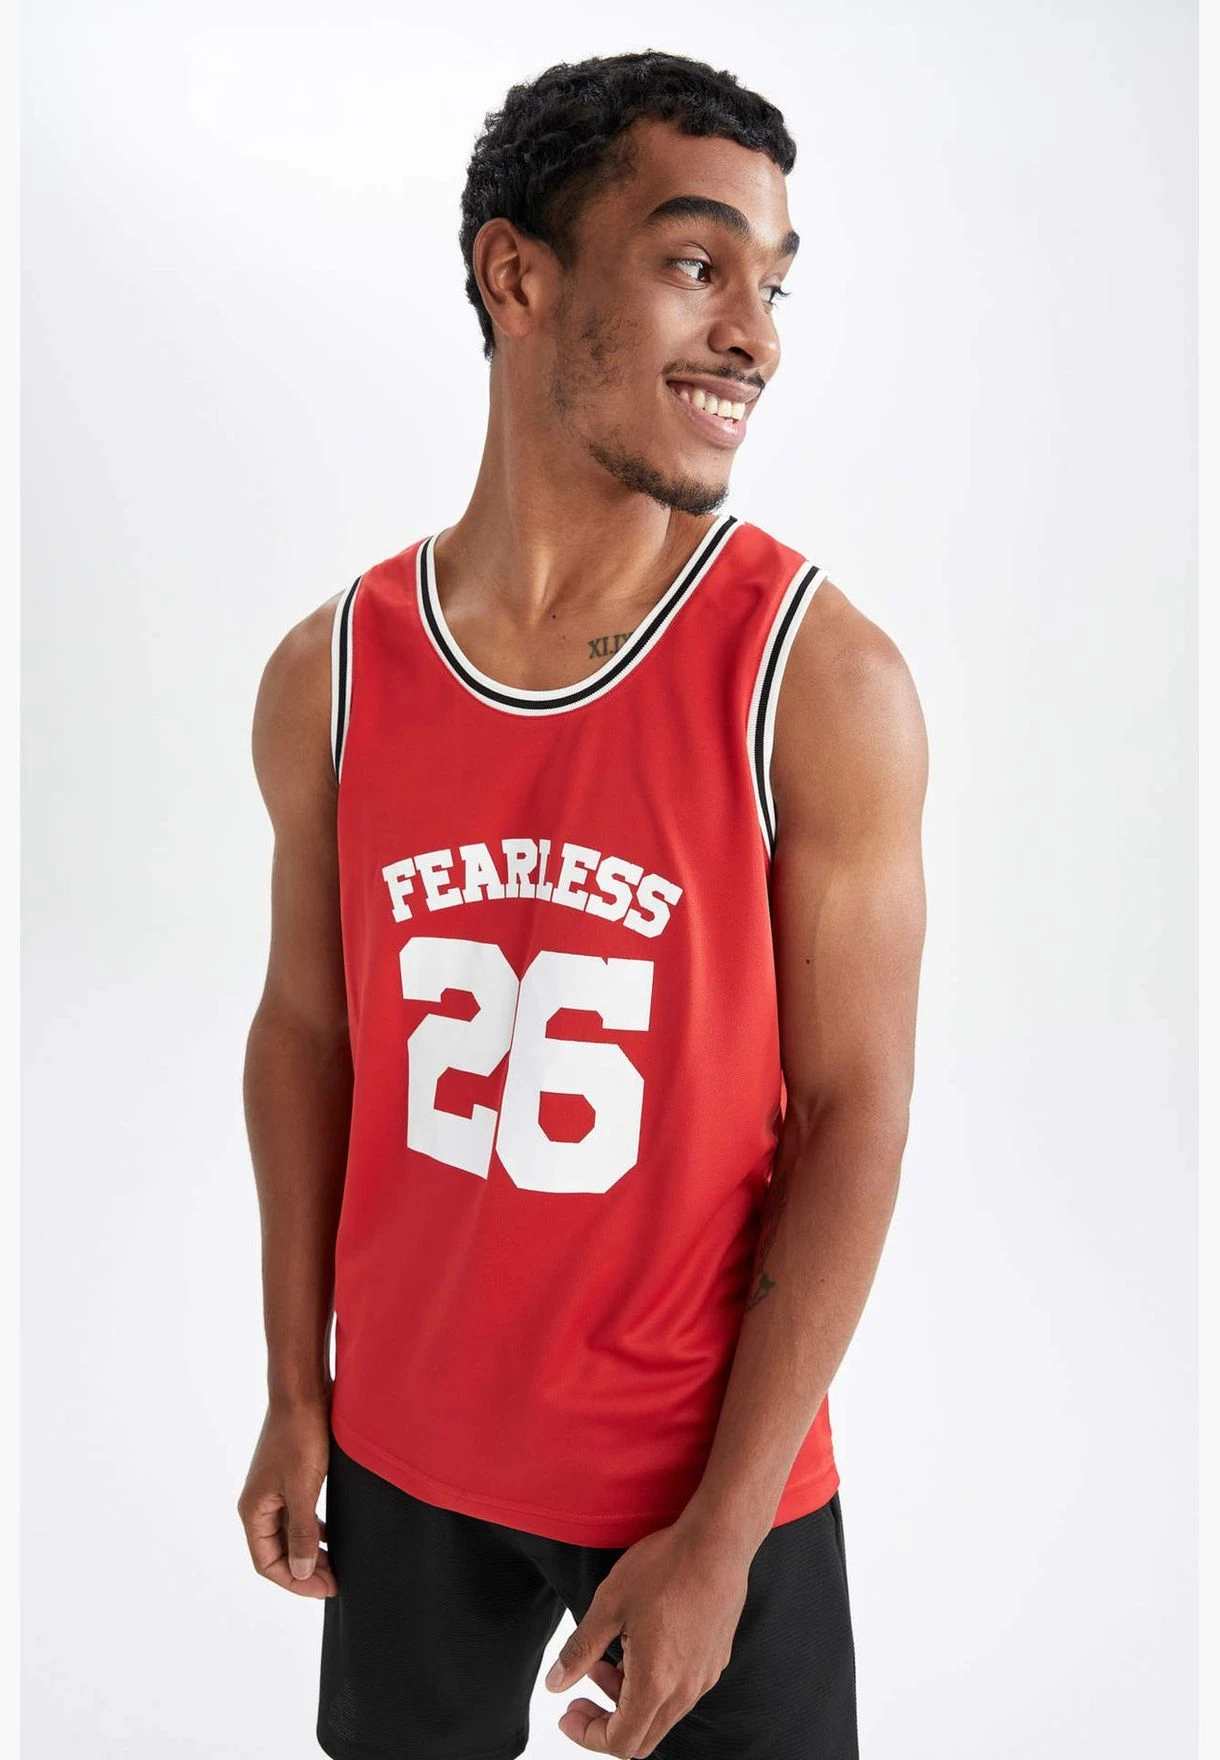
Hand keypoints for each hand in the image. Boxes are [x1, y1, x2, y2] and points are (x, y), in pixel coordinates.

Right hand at [236, 1396, 336, 1597]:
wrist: (302, 1393)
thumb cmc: (300, 1437)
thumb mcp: (303, 1489)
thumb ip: (302, 1533)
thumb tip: (301, 1572)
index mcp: (254, 1510)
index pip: (268, 1563)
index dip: (295, 1582)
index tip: (325, 1588)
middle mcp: (259, 1504)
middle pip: (278, 1552)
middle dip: (305, 1570)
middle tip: (335, 1581)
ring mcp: (273, 1490)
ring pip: (289, 1534)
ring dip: (310, 1552)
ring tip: (335, 1564)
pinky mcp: (288, 1477)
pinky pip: (297, 1515)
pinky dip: (313, 1530)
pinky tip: (331, 1534)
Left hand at [544, 1516, 752, 1755]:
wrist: (718, 1541)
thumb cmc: (664, 1567)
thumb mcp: (610, 1605)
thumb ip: (580, 1650)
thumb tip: (555, 1684)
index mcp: (656, 1684)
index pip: (620, 1743)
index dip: (587, 1735)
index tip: (568, 1712)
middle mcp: (686, 1690)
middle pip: (642, 1738)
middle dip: (605, 1722)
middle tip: (581, 1695)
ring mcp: (705, 1676)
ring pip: (661, 1714)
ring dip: (627, 1698)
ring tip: (606, 1656)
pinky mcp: (715, 1659)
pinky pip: (680, 1691)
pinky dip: (652, 1684)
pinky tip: (639, 1643)